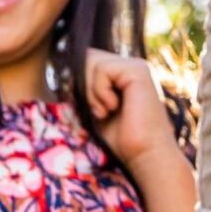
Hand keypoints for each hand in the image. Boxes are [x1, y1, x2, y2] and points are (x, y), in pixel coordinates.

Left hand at [84, 49, 183, 171]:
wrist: (145, 155)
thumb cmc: (122, 139)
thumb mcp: (96, 109)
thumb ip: (86, 89)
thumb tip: (65, 73)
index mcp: (122, 74)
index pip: (88, 61)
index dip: (79, 82)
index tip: (90, 110)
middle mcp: (129, 66)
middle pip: (87, 56)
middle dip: (83, 85)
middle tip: (97, 111)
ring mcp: (135, 66)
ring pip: (91, 60)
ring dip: (91, 91)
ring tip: (105, 111)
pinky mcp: (138, 70)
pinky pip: (102, 69)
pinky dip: (100, 91)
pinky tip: (114, 107)